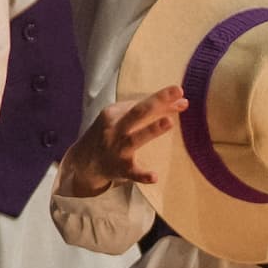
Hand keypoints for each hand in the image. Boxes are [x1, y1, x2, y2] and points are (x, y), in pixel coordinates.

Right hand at [59, 85, 186, 196]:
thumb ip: (151, 111)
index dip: (161, 97)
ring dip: (151, 130)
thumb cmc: (110, 135)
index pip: (140, 104)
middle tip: (177, 91)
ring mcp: (116, 149)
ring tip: (169, 122)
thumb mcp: (122, 119)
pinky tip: (154, 176)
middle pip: (137, 113)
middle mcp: (114, 129)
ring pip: (135, 139)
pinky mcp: (119, 169)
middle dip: (156, 102)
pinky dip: (142, 175)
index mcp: (114, 114)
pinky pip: (132, 172)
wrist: (84, 163)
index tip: (179, 91)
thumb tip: (183, 102)